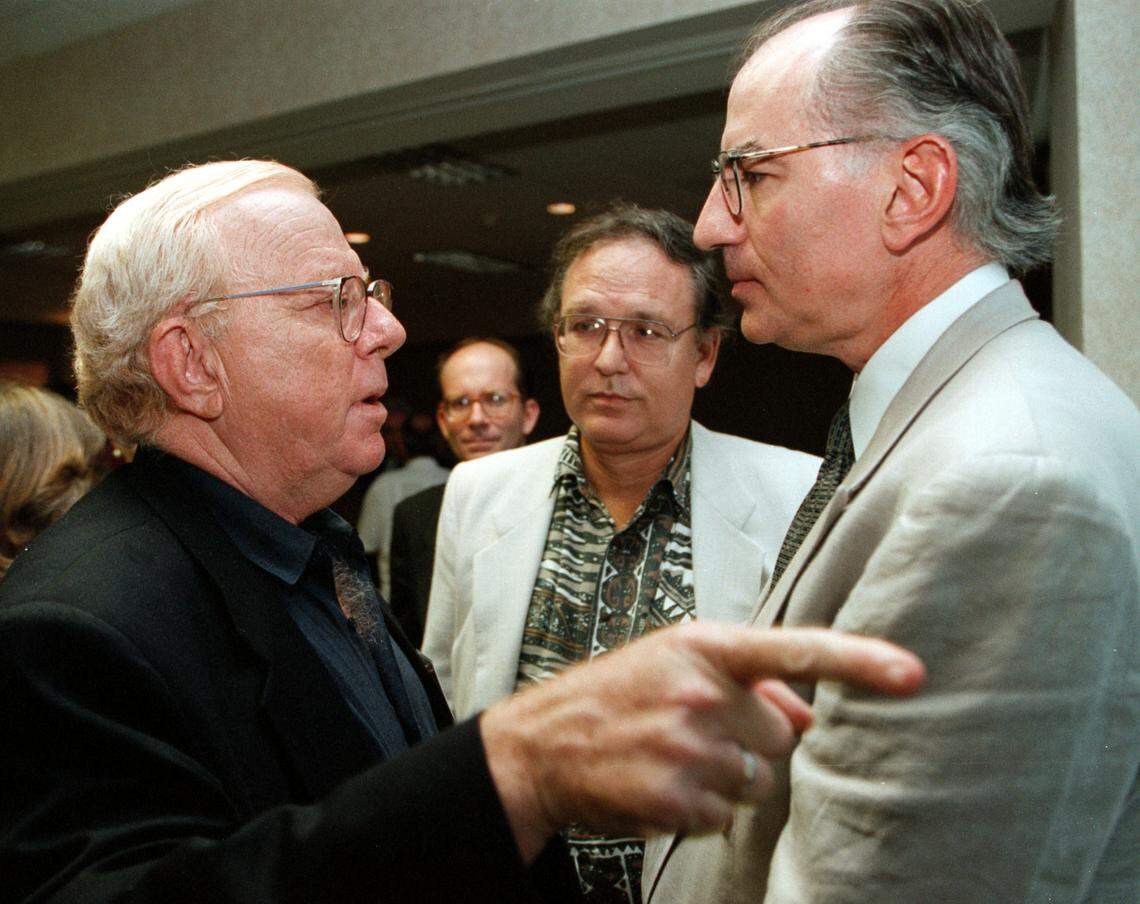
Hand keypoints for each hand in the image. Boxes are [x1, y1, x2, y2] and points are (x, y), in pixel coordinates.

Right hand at [480, 622, 923, 861]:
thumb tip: (809, 711)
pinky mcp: (678, 798)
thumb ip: (749, 683)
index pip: (797, 650)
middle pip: (779, 736)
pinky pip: (725, 816)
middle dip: (747, 742)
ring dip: (722, 779)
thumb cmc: (615, 695)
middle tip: (691, 732)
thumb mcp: (674, 664)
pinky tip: (660, 784)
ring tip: (668, 757)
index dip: (861, 661)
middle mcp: (701, 692)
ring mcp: (689, 747)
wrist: (542, 742)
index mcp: (705, 647)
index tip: (913, 674)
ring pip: (755, 782)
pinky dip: (699, 809)